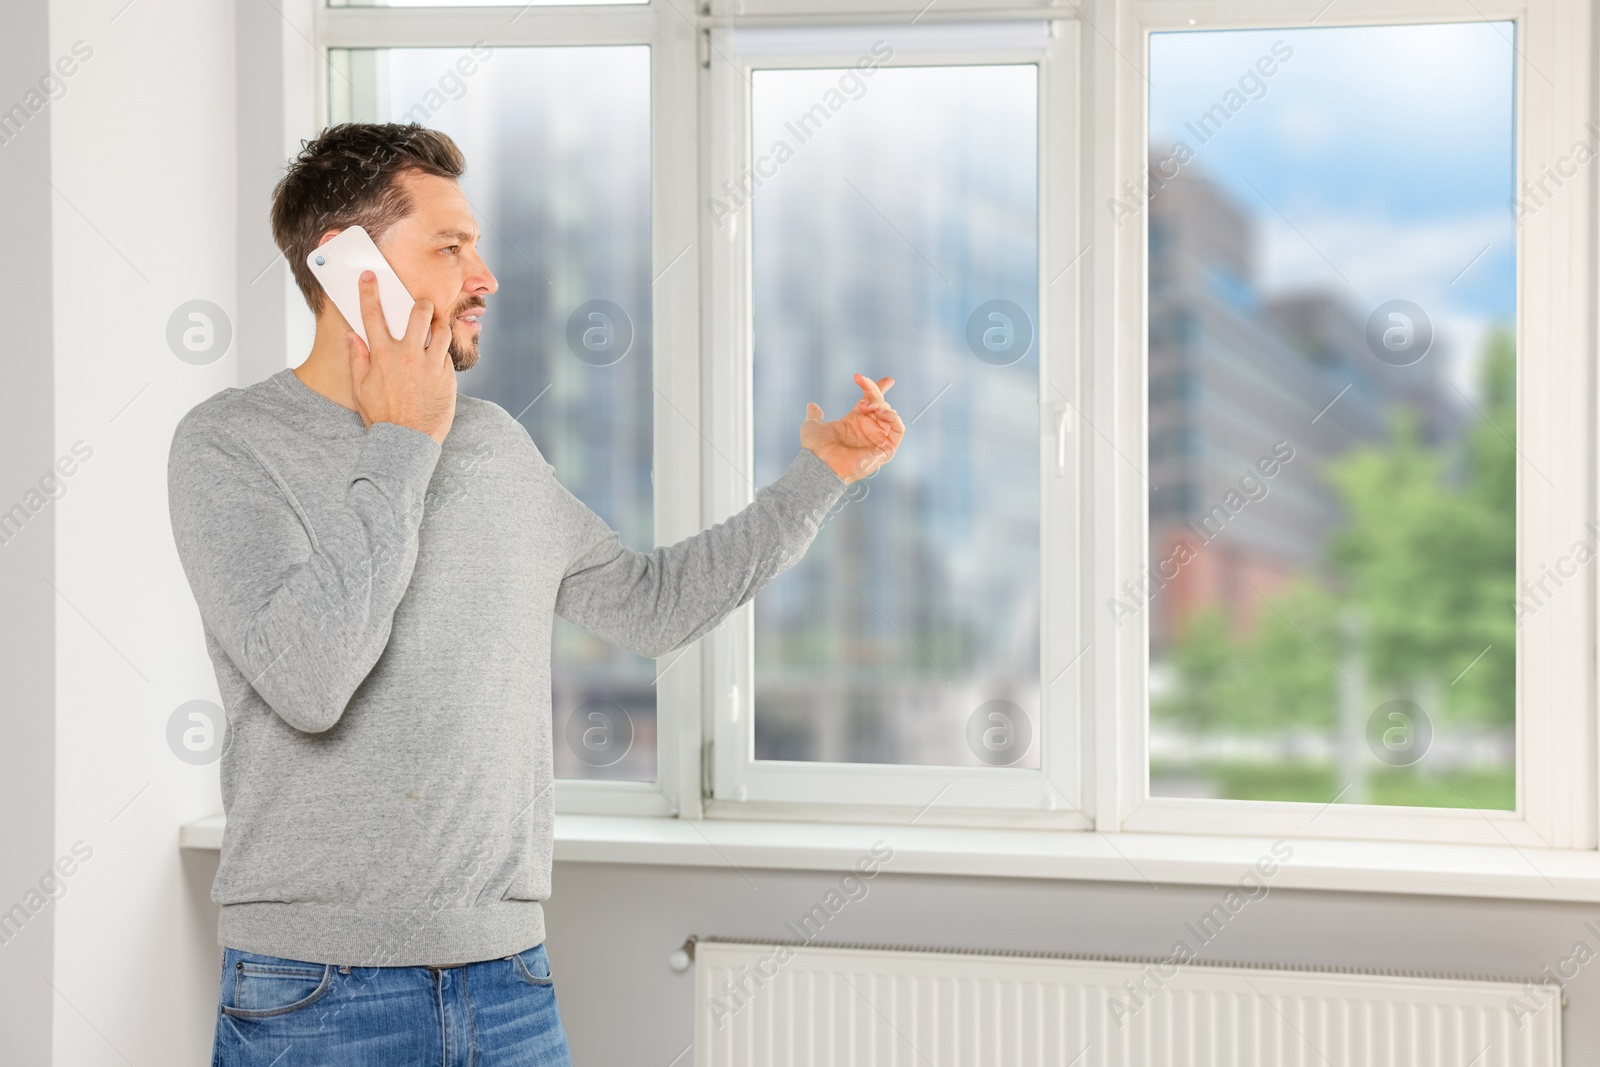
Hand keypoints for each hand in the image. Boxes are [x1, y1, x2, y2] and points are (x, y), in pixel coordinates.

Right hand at [347, 270, 455, 444]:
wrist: (407, 440)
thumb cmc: (383, 416)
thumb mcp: (360, 388)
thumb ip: (357, 359)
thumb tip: (352, 336)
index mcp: (382, 355)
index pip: (373, 314)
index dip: (369, 291)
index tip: (370, 277)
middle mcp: (407, 355)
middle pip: (418, 313)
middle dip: (421, 304)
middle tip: (421, 306)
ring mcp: (430, 364)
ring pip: (441, 329)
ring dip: (438, 324)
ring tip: (434, 328)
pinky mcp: (447, 376)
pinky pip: (448, 354)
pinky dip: (443, 351)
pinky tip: (438, 356)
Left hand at [800, 373, 904, 484]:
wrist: (821, 463)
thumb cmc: (815, 448)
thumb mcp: (812, 425)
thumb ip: (814, 415)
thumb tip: (812, 405)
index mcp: (855, 422)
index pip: (872, 402)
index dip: (879, 389)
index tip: (889, 380)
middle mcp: (869, 429)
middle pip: (880, 403)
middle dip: (873, 393)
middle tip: (859, 399)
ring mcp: (878, 439)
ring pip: (890, 414)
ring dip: (880, 405)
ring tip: (865, 406)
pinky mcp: (886, 450)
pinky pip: (898, 430)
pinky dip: (894, 418)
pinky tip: (881, 413)